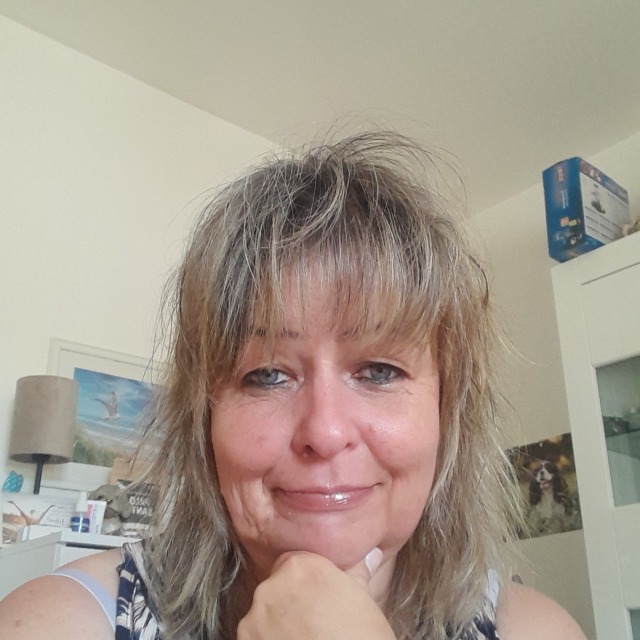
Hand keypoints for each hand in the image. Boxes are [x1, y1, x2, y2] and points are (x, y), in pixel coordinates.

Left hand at [237, 549, 394, 639]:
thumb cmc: (363, 637)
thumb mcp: (364, 599)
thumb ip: (355, 572)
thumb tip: (368, 555)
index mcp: (301, 567)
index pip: (293, 562)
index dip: (305, 582)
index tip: (317, 597)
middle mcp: (271, 587)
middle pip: (276, 587)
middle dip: (289, 602)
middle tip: (312, 622)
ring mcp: (254, 619)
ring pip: (262, 615)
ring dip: (276, 625)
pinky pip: (255, 637)